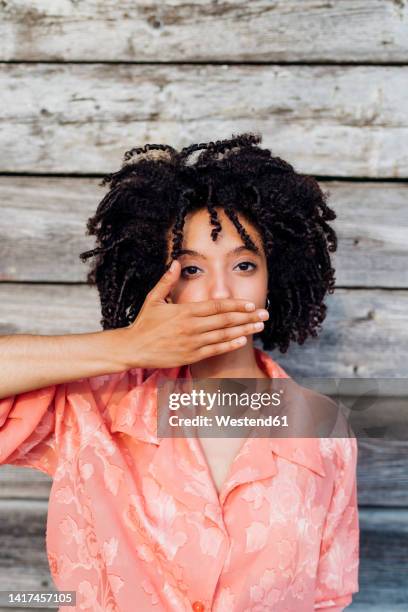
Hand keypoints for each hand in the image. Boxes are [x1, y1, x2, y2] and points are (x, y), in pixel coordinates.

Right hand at [119, 259, 268, 368]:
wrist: (132, 348)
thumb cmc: (143, 323)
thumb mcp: (153, 298)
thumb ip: (167, 281)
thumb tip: (176, 262)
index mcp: (185, 311)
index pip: (216, 306)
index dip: (235, 304)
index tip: (250, 304)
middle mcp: (192, 326)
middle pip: (225, 320)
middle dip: (247, 316)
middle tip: (265, 314)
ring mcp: (192, 342)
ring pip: (224, 335)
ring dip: (244, 330)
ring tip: (259, 326)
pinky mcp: (191, 356)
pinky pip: (215, 350)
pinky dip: (230, 345)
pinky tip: (243, 340)